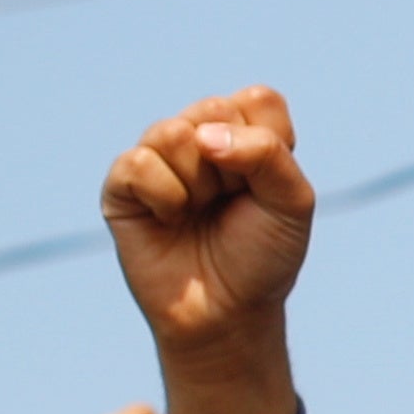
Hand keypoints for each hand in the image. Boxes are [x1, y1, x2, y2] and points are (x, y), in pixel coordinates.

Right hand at [103, 87, 318, 399]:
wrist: (226, 313)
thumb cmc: (261, 257)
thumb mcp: (291, 204)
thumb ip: (268, 154)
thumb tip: (202, 136)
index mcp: (244, 133)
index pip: (258, 101)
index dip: (268, 146)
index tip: (266, 189)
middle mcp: (198, 136)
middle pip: (214, 110)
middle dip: (232, 168)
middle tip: (230, 204)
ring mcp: (158, 157)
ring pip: (173, 132)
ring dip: (198, 185)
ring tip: (197, 213)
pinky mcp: (122, 184)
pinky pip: (139, 163)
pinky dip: (164, 196)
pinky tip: (169, 219)